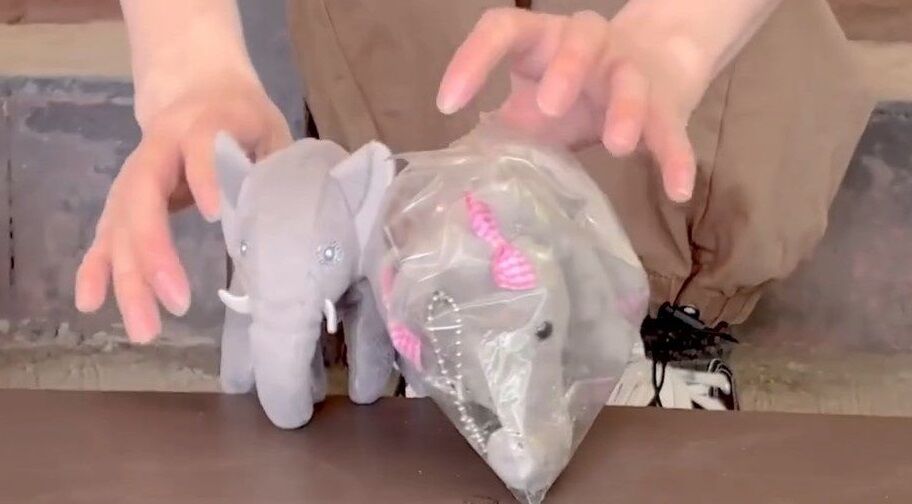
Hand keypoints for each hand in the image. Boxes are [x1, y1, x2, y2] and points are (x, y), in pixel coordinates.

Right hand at [75, 73, 290, 342]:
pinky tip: (90, 303)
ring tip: (144, 329)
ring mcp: (136, 177)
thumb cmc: (243, 119)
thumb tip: (286, 224)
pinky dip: (96, 268)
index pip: (200, 148)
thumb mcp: (269, 132)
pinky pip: (106, 235)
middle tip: (178, 302)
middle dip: (154, 252)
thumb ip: (273, 170)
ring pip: (120, 225)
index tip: (212, 212)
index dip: (204, 176)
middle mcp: (158, 151)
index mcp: (203, 126)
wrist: (197, 89)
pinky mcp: (124, 200)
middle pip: (144, 198)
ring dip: (128, 278)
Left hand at [438, 7, 717, 202]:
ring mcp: (631, 71)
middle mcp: (589, 45)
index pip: (504, 29)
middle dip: (567, 68)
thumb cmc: (577, 92)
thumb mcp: (532, 108)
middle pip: (581, 36)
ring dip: (625, 109)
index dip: (474, 59)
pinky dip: (677, 159)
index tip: (448, 104)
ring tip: (617, 145)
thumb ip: (502, 133)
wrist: (658, 69)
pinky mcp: (668, 106)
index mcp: (544, 41)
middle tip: (549, 106)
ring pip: (631, 79)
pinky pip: (672, 130)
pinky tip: (677, 191)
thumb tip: (458, 177)